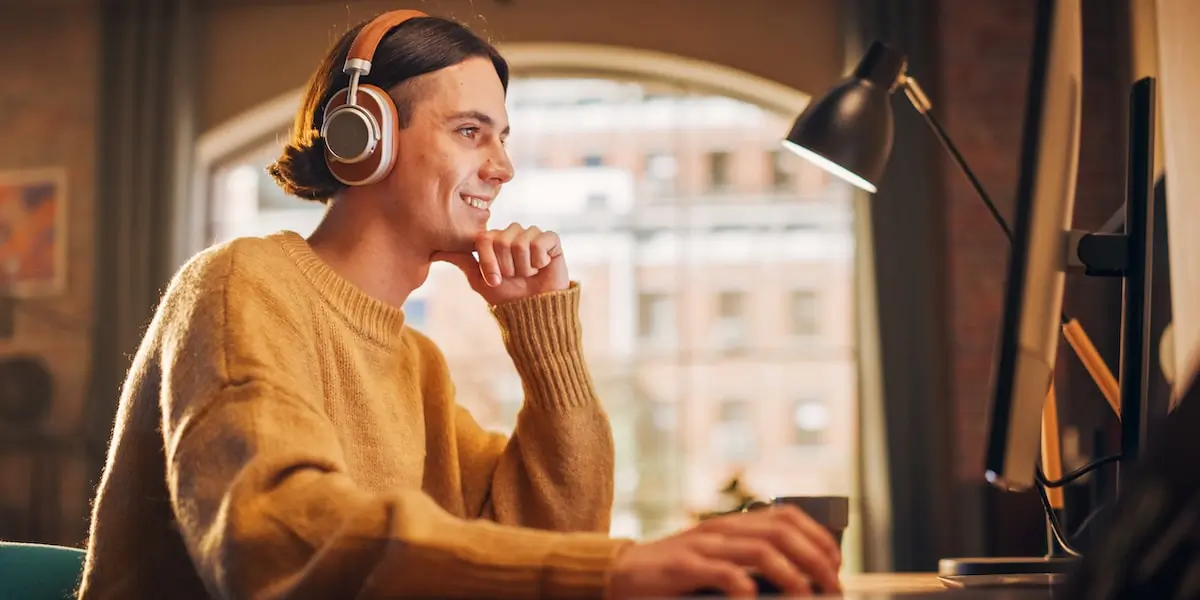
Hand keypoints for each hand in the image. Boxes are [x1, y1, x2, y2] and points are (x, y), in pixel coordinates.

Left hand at [433, 223, 568, 304]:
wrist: (534, 310)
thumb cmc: (507, 297)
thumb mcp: (479, 280)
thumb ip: (461, 260)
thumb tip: (434, 250)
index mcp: (495, 240)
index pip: (485, 239)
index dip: (489, 262)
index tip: (495, 280)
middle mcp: (513, 234)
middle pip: (503, 240)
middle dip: (508, 266)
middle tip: (515, 277)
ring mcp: (532, 235)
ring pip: (521, 241)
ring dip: (524, 266)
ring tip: (529, 274)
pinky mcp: (551, 240)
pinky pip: (541, 240)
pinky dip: (539, 259)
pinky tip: (541, 267)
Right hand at [606, 506, 841, 598]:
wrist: (620, 574)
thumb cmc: (674, 574)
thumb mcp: (714, 558)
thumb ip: (747, 560)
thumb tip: (798, 578)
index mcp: (732, 524)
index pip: (787, 516)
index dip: (818, 537)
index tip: (835, 563)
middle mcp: (721, 528)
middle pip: (782, 532)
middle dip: (815, 559)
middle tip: (832, 586)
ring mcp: (701, 546)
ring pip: (761, 550)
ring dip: (792, 576)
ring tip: (806, 598)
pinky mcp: (683, 566)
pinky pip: (724, 573)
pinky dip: (747, 588)